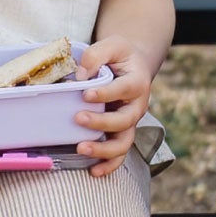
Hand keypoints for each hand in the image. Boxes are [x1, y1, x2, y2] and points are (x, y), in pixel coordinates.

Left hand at [74, 35, 153, 175]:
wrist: (133, 66)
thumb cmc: (120, 56)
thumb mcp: (112, 45)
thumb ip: (96, 56)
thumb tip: (79, 76)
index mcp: (137, 82)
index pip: (124, 89)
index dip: (105, 93)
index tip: (85, 94)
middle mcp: (137, 106)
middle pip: (124, 120)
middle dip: (101, 123)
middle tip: (78, 118)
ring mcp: (130, 122)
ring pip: (123, 142)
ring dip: (104, 149)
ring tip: (81, 148)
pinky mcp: (122, 132)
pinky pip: (120, 154)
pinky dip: (109, 165)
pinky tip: (94, 171)